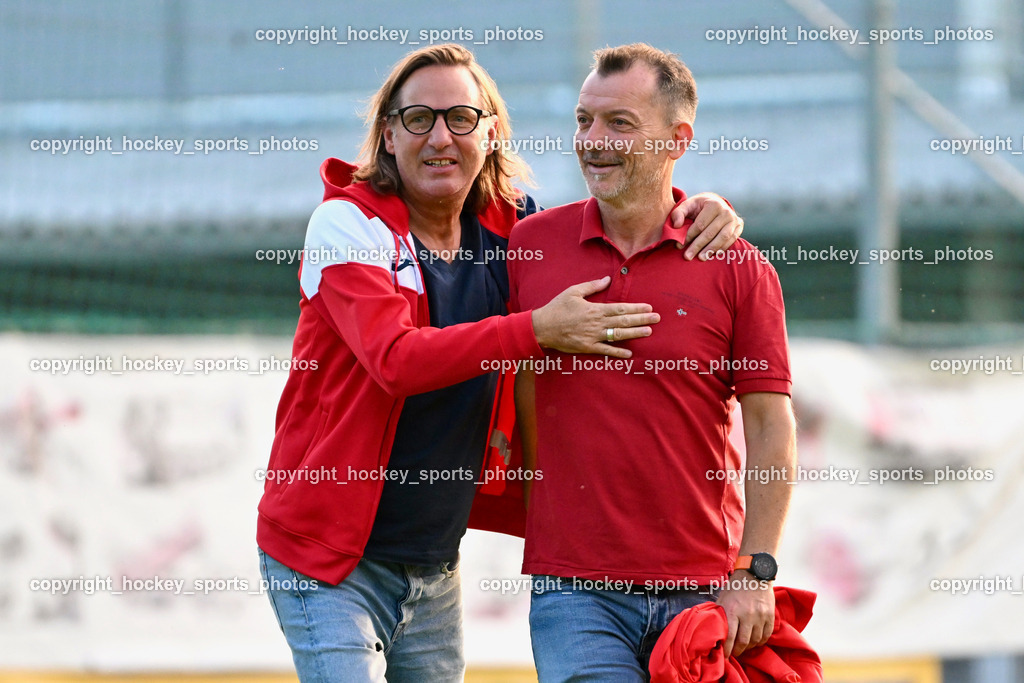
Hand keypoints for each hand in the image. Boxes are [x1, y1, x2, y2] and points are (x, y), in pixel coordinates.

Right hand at [531, 276, 659, 358]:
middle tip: (657, 318)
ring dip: (634, 334)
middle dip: (642, 319)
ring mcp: (592, 336)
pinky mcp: (587, 347)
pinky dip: (617, 352)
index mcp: (594, 309)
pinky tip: (629, 353)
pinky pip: (605, 350)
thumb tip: (607, 279)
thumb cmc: (557, 308)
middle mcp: (596, 323)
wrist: (542, 327)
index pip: (620, 308)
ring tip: (649, 332)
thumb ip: (592, 286)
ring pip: (618, 335)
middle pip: (623, 321)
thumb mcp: (573, 292)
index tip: (648, 307)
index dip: (636, 308)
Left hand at [669, 192, 743, 260]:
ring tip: (700, 258)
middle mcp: (726, 211)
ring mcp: (734, 219)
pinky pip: (730, 241)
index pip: (700, 225)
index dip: (688, 236)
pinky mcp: (739, 227)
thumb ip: (678, 213)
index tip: (679, 245)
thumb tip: (676, 226)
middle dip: (697, 246)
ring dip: (710, 250)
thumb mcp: (687, 205)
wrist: (716, 203)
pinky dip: (721, 249)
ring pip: (722, 238)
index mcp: (713, 204)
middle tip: (687, 257)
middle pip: (710, 233)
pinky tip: (711, 255)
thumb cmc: (699, 207)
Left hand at [716, 573, 774, 657]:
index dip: (727, 650)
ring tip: (744, 647)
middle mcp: (747, 615)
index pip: (729, 637)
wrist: (754, 574)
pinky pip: (766, 635)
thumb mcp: (723, 598)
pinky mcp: (770, 615)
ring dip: (749, 647)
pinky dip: (761, 641)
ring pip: (756, 640)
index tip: (725, 656)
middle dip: (738, 651)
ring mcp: (760, 616)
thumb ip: (720, 614)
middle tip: (734, 654)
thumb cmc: (735, 587)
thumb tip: (714, 630)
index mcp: (732, 611)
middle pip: (743, 642)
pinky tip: (755, 641)